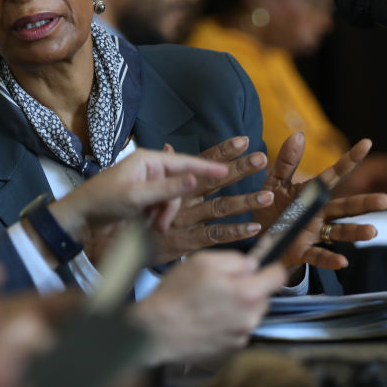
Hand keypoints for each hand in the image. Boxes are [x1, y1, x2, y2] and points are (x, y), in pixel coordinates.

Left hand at [46, 149, 230, 263]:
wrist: (79, 219)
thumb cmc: (103, 201)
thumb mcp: (137, 196)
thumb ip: (167, 189)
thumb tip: (194, 179)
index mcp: (147, 160)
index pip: (183, 162)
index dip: (205, 168)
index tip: (226, 171)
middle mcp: (149, 169)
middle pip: (178, 185)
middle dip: (172, 205)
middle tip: (161, 223)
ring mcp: (146, 184)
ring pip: (171, 199)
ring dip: (164, 214)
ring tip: (153, 227)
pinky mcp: (142, 199)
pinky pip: (161, 206)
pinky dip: (158, 217)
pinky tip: (149, 226)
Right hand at [129, 250, 286, 364]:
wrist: (156, 332)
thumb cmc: (176, 295)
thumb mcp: (203, 262)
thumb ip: (234, 260)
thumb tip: (251, 265)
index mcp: (247, 293)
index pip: (278, 276)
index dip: (270, 267)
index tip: (263, 267)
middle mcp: (250, 318)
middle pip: (263, 296)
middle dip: (248, 289)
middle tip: (221, 285)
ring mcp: (241, 336)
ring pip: (249, 313)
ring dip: (237, 307)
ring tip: (209, 304)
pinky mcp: (230, 349)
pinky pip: (236, 330)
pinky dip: (226, 323)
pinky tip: (206, 319)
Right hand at [147, 137, 272, 262]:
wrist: (119, 245)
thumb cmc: (138, 216)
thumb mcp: (150, 190)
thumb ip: (165, 169)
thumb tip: (168, 146)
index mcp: (177, 184)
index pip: (202, 162)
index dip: (223, 151)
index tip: (244, 141)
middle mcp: (183, 198)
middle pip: (214, 180)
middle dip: (238, 169)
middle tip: (260, 159)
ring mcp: (186, 219)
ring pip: (220, 207)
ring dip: (245, 201)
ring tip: (267, 196)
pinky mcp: (187, 241)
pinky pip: (214, 235)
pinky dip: (234, 232)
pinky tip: (253, 227)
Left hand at [255, 133, 386, 269]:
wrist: (258, 237)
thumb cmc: (271, 207)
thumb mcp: (275, 182)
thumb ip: (287, 162)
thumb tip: (299, 135)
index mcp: (312, 192)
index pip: (334, 174)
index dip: (350, 159)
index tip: (366, 143)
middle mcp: (319, 212)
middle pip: (346, 207)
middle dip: (365, 203)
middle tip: (386, 200)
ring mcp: (313, 232)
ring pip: (339, 231)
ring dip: (355, 232)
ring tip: (372, 231)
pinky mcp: (303, 251)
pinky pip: (318, 256)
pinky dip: (330, 259)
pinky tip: (342, 261)